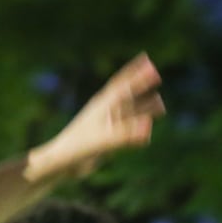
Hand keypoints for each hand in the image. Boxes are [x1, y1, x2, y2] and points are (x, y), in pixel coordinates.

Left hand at [31, 55, 163, 181]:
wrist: (61, 163)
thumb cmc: (77, 148)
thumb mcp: (103, 140)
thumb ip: (125, 134)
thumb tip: (148, 127)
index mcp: (102, 106)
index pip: (122, 85)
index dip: (135, 72)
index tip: (147, 59)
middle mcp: (105, 113)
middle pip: (127, 94)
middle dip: (141, 84)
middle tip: (156, 73)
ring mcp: (106, 126)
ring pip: (130, 113)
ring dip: (144, 106)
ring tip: (160, 103)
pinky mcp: (107, 139)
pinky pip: (127, 129)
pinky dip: (138, 126)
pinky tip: (146, 130)